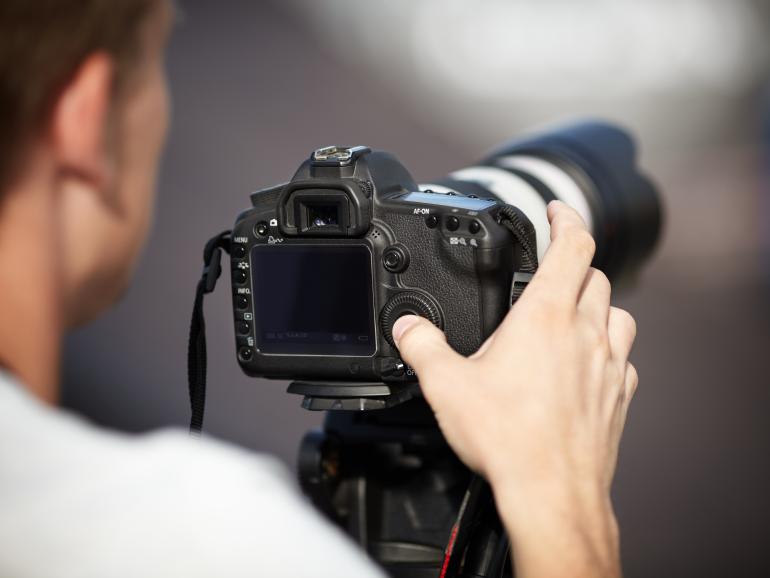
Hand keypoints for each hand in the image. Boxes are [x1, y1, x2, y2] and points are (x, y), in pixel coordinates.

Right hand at [392, 201, 636, 577]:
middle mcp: (585, 333)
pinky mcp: (619, 395)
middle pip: (595, 275)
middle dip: (573, 263)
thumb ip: (422, 346)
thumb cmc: (508, 439)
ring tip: (571, 313)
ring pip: (617, 313)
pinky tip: (585, 365)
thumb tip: (407, 327)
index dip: (566, 216)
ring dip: (596, 304)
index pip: (573, 244)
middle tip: (550, 270)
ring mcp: (608, 364)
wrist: (552, 492)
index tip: (555, 209)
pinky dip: (607, 349)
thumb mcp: (447, 386)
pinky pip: (623, 358)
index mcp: (546, 317)